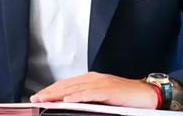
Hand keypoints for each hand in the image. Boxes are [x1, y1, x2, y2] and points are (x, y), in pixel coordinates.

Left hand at [30, 72, 157, 108]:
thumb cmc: (126, 97)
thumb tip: (70, 104)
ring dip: (58, 94)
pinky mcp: (110, 90)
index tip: (38, 96)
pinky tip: (68, 101)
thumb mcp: (103, 97)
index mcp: (91, 79)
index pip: (66, 84)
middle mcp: (94, 79)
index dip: (51, 89)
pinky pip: (91, 93)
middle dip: (50, 92)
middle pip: (67, 85)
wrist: (147, 94)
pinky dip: (78, 97)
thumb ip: (88, 98)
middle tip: (35, 98)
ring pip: (75, 88)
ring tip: (45, 99)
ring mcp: (102, 83)